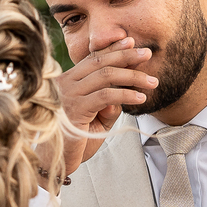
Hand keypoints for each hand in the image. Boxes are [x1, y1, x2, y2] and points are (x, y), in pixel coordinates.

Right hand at [37, 38, 158, 181]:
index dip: (112, 49)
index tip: (130, 41)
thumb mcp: (96, 120)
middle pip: (99, 62)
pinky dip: (126, 95)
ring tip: (151, 81)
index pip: (91, 60)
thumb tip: (124, 92)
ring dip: (132, 76)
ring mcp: (68, 95)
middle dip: (126, 55)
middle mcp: (65, 84)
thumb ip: (108, 105)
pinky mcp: (75, 109)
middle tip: (147, 53)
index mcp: (67, 82)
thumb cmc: (74, 143)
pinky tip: (140, 98)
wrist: (55, 164)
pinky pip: (106, 95)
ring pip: (105, 75)